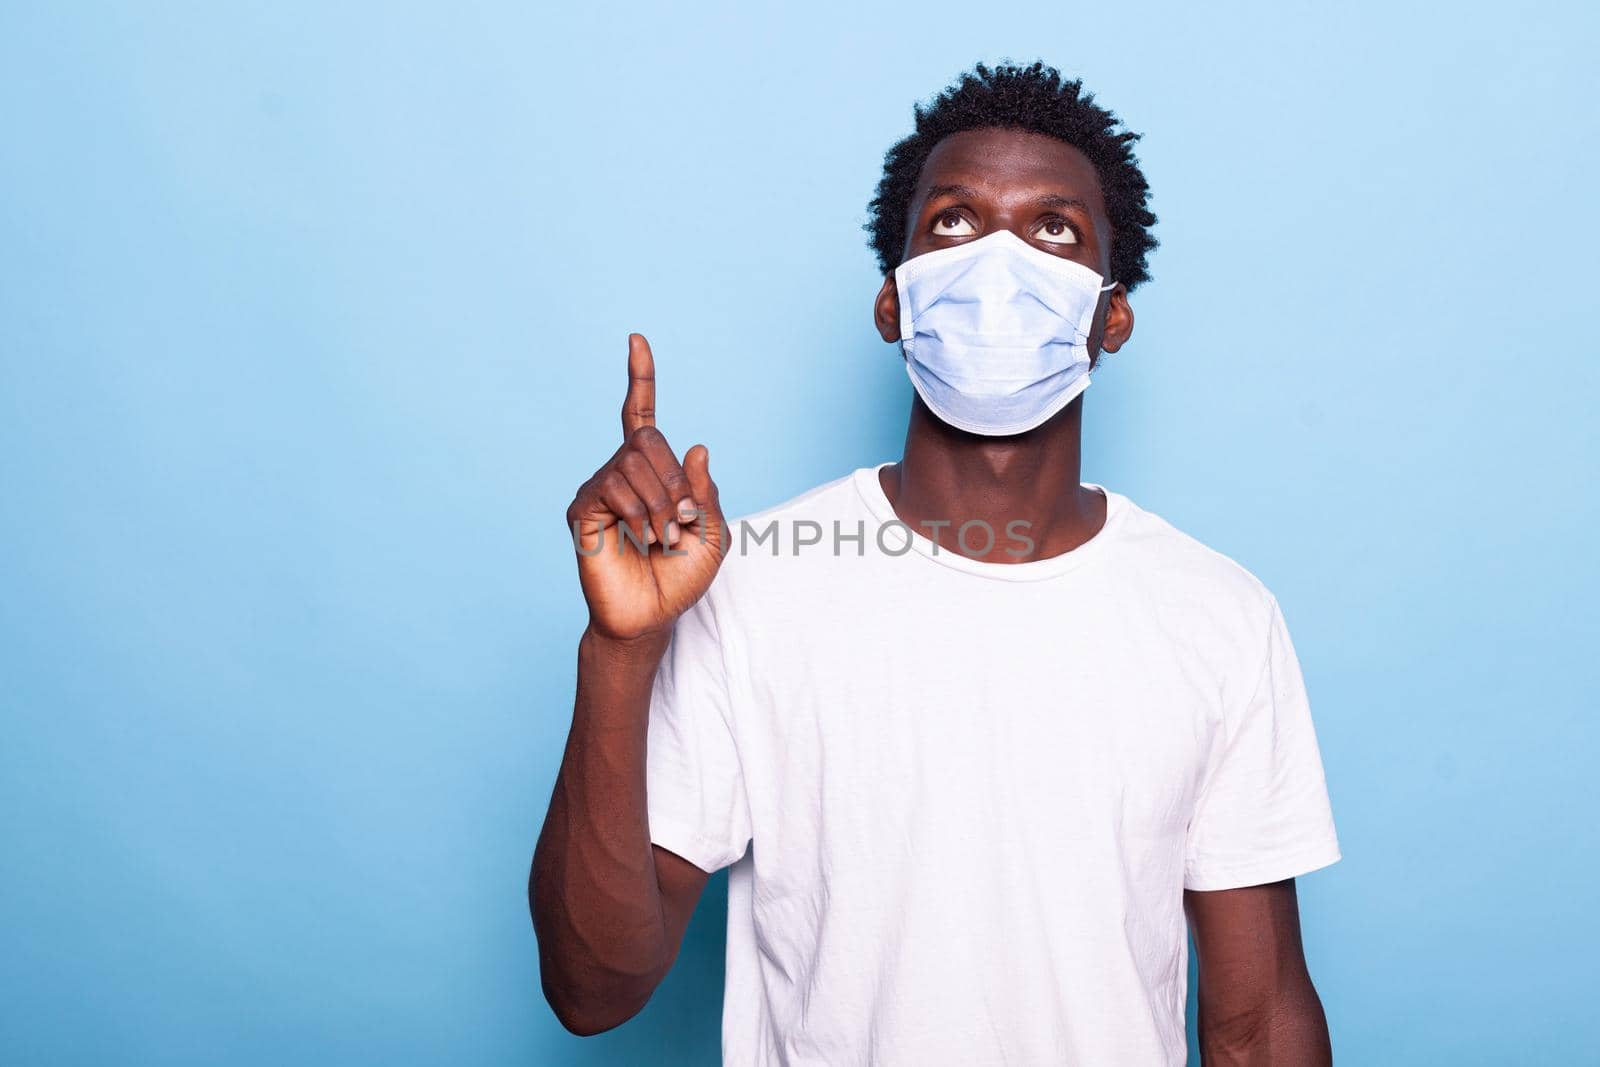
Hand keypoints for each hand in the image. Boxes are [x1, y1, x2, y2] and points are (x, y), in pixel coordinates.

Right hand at [566, 334, 727, 642]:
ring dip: (659, 503)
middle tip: (682, 521)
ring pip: (631, 463)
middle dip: (674, 479)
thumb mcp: (712, 533)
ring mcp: (598, 489)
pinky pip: (611, 488)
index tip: (636, 340)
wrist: (651, 617)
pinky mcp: (581, 511)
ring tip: (663, 537)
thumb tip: (695, 446)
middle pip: (646, 439)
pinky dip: (637, 513)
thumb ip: (706, 492)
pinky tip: (641, 538)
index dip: (641, 378)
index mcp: (653, 471)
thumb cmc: (680, 577)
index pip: (642, 414)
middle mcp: (621, 472)